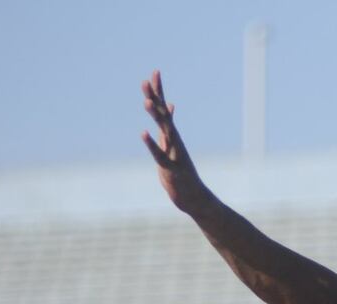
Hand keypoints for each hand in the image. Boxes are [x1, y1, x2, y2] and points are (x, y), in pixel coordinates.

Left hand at [141, 70, 208, 214]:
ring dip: (156, 117)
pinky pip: (159, 154)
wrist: (193, 197)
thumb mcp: (172, 146)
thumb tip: (169, 108)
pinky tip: (143, 133)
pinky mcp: (169, 168)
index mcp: (172, 135)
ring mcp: (173, 153)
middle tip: (147, 80)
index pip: (165, 109)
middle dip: (155, 97)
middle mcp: (174, 141)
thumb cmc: (181, 173)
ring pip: (164, 132)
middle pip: (163, 115)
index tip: (155, 72)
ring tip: (147, 102)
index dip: (159, 91)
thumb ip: (168, 128)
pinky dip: (151, 144)